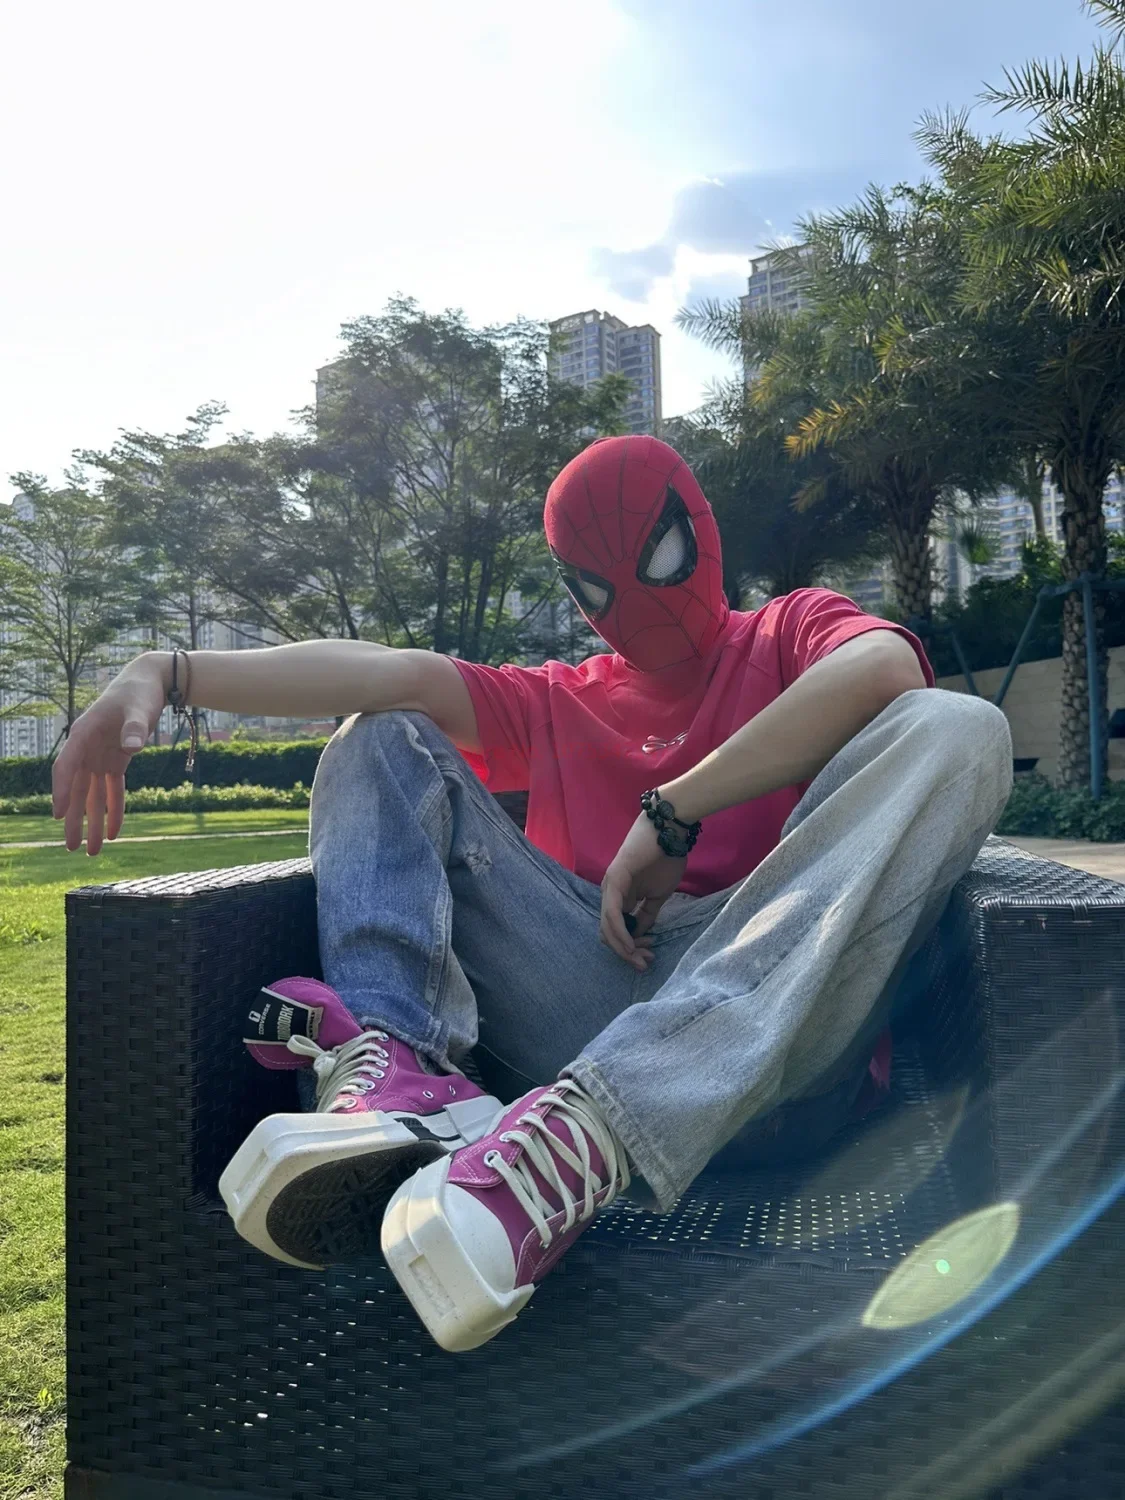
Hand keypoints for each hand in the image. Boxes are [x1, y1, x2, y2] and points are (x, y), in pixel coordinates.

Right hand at [51, 655, 167, 853]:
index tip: (58, 814)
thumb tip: (131, 747)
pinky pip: (113, 790)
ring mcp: (100, 756)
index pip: (67, 767)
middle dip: (75, 819)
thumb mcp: (139, 707)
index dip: (61, 791)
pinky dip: (114, 809)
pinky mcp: (116, 760)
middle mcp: (87, 748)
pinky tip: (114, 832)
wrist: (150, 682)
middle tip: (71, 847)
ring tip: (91, 850)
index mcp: (83, 734)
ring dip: (92, 821)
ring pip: (92, 794)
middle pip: (77, 789)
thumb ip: (134, 727)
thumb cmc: (140, 691)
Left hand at [599, 812, 687, 970]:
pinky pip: (613, 914)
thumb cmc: (666, 857)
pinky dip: (620, 933)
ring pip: (607, 927)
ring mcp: (610, 887)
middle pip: (608, 932)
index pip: (615, 929)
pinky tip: (630, 945)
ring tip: (641, 959)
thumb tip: (641, 933)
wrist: (669, 829)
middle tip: (644, 964)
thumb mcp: (658, 894)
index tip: (647, 955)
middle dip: (626, 953)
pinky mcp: (614, 881)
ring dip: (623, 948)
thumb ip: (647, 913)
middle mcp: (609, 893)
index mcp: (619, 896)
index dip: (629, 946)